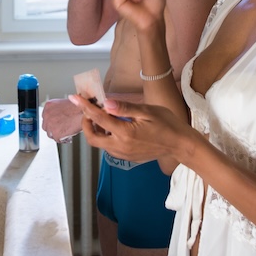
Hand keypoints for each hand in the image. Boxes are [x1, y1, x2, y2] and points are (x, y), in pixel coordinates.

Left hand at [41, 98, 83, 142]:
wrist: (84, 112)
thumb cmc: (78, 107)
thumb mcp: (64, 103)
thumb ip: (58, 109)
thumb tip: (59, 115)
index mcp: (49, 106)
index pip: (45, 116)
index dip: (52, 121)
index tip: (56, 122)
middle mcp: (47, 115)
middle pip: (46, 126)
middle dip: (53, 128)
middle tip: (61, 128)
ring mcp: (50, 125)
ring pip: (50, 134)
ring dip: (57, 134)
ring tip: (65, 133)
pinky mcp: (56, 133)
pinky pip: (57, 139)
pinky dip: (63, 139)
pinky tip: (68, 136)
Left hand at [69, 95, 192, 163]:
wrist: (180, 145)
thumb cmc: (167, 124)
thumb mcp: (147, 111)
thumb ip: (124, 108)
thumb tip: (105, 103)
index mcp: (125, 133)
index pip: (98, 118)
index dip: (85, 106)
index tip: (75, 97)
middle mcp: (120, 147)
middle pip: (92, 137)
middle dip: (86, 122)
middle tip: (90, 109)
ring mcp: (123, 154)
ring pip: (100, 143)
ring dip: (96, 130)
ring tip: (102, 115)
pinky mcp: (127, 157)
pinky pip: (109, 147)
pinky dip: (105, 136)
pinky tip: (113, 126)